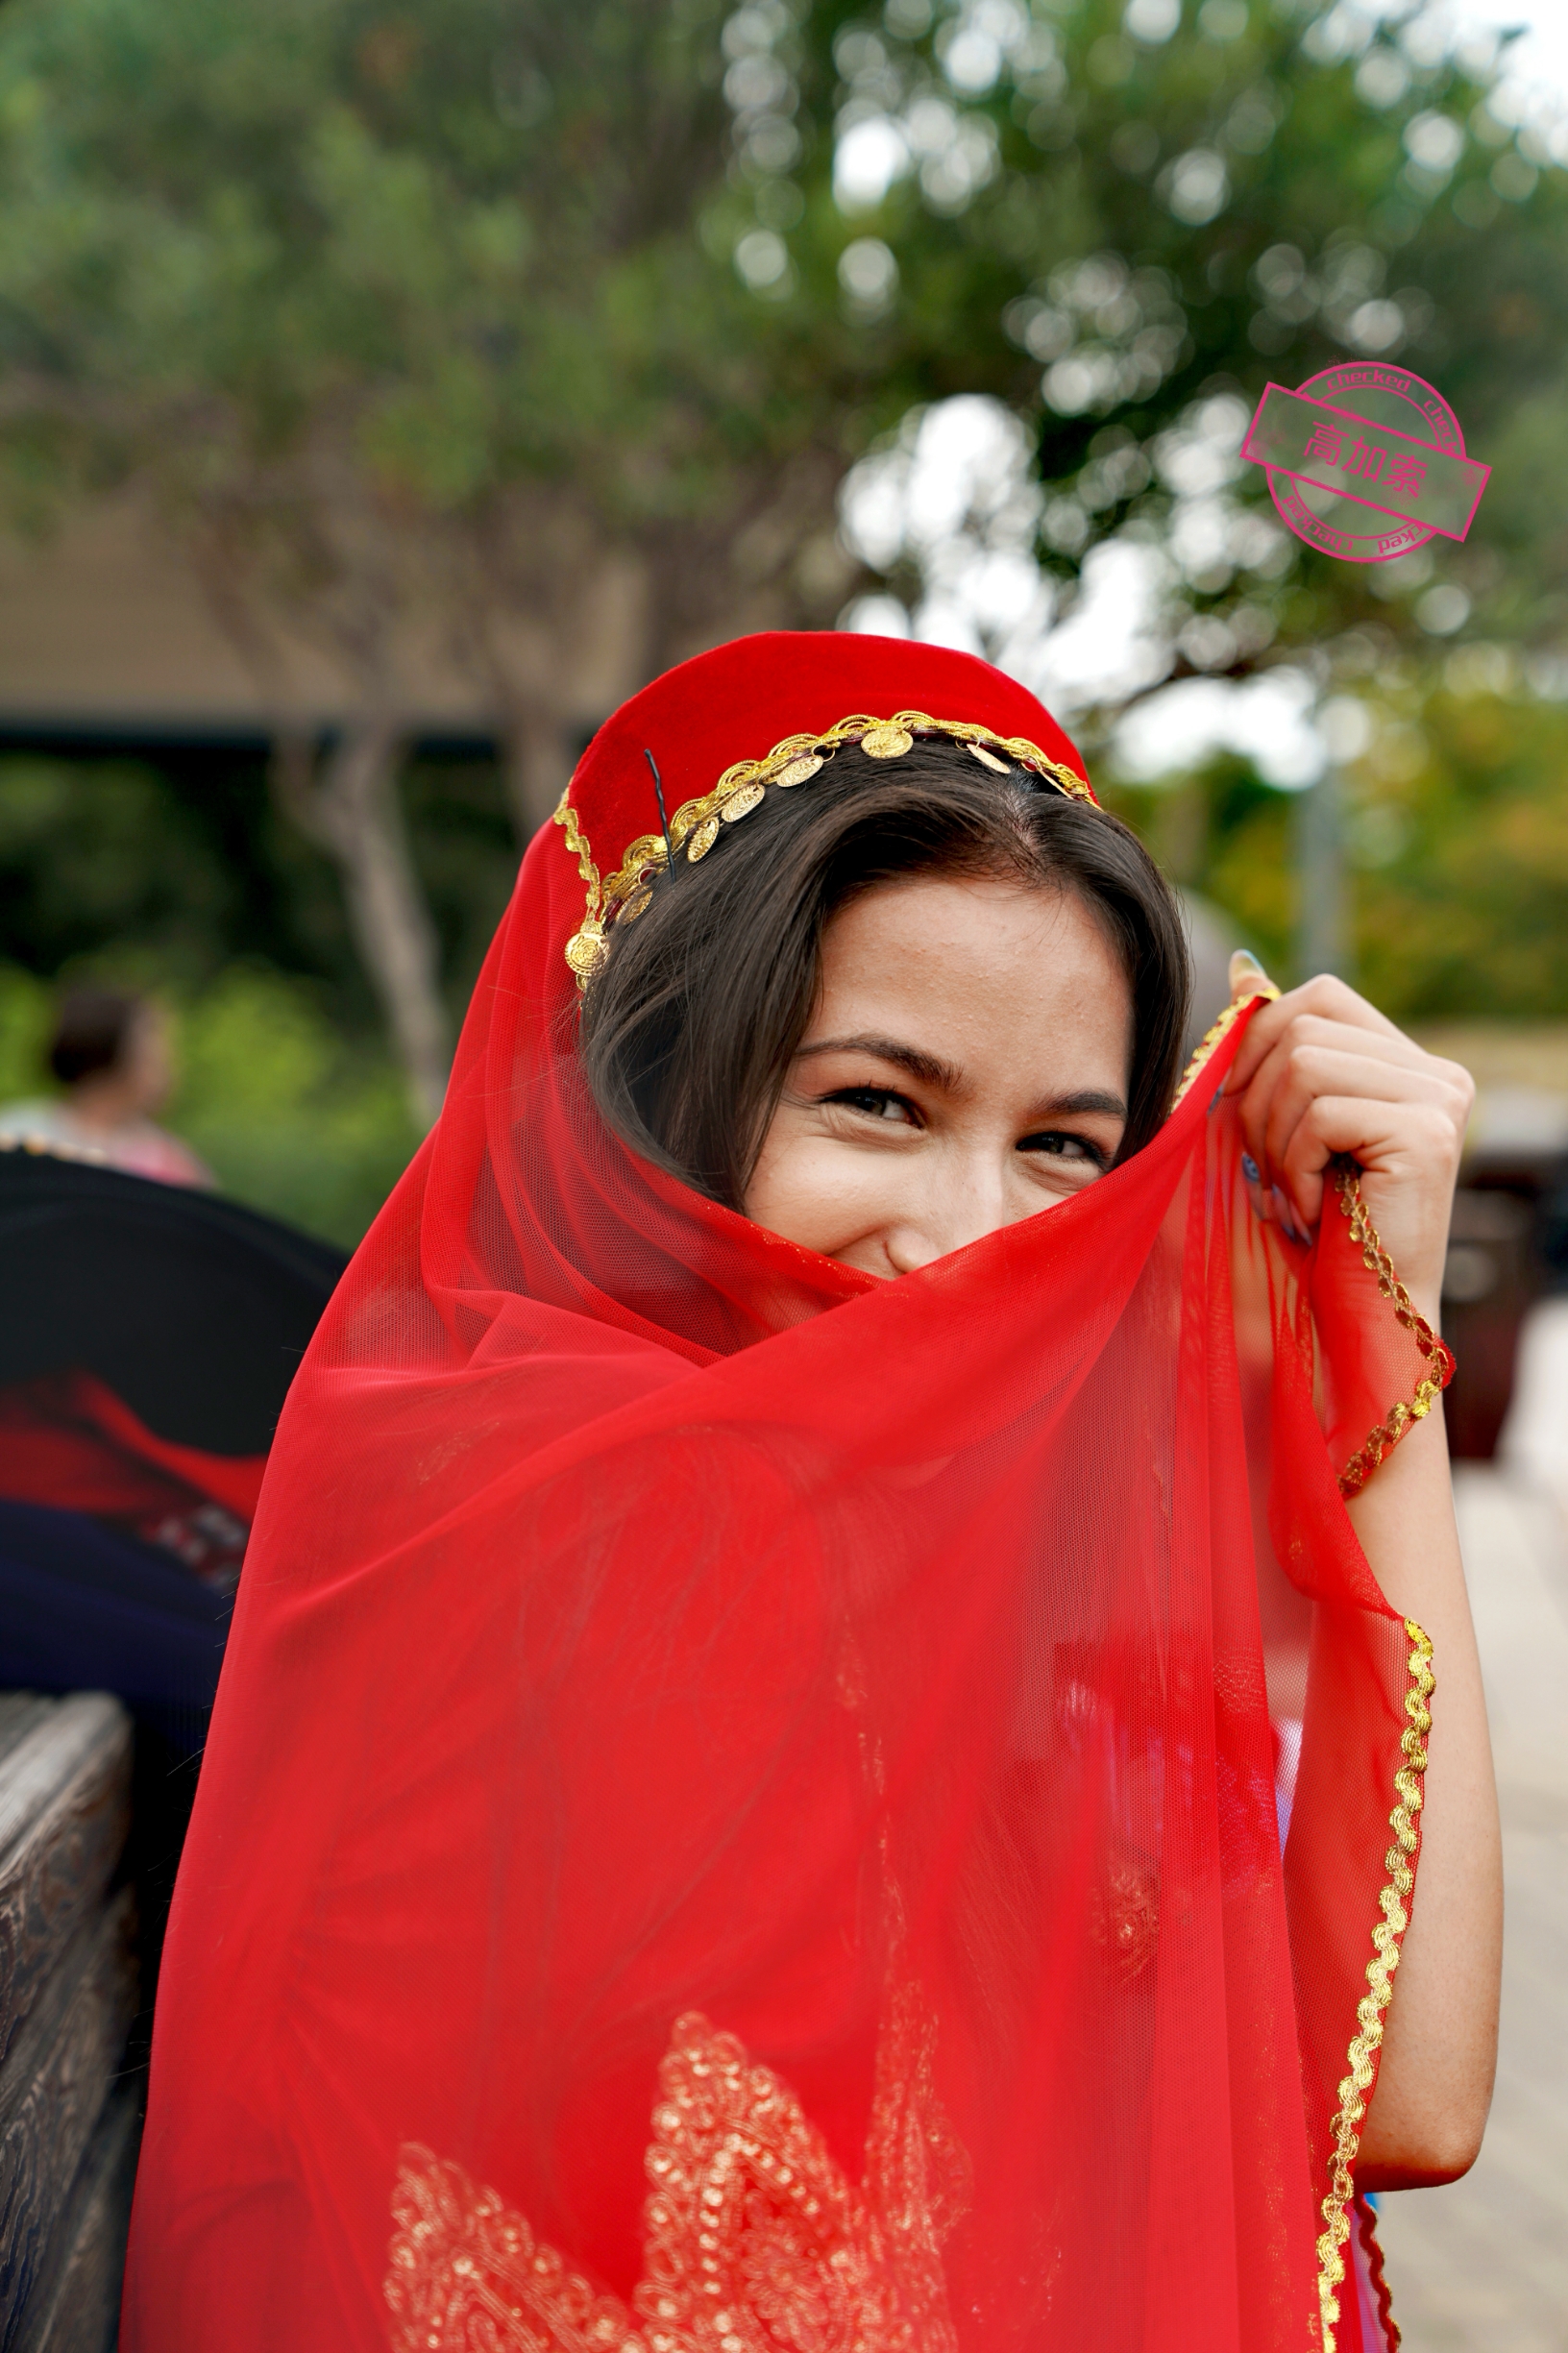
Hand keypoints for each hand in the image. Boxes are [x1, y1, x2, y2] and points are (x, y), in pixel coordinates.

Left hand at [1221, 961, 1472, 1321]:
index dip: (1259, 1038)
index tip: (1237, 1103)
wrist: (1346, 1322)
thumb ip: (1260, 1052)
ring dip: (1274, 1138)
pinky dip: (1296, 1164)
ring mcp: (1439, 1100)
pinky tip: (1316, 1208)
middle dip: (1257, 1098)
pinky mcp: (1426, 1133)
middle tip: (1266, 1168)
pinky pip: (1323, 1110)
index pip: (1320, 998)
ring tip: (1292, 1193)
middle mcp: (1435, 1074)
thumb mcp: (1271, 1127)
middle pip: (1305, 1023)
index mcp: (1404, 1067)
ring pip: (1306, 1063)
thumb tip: (1240, 967)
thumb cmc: (1301, 1234)